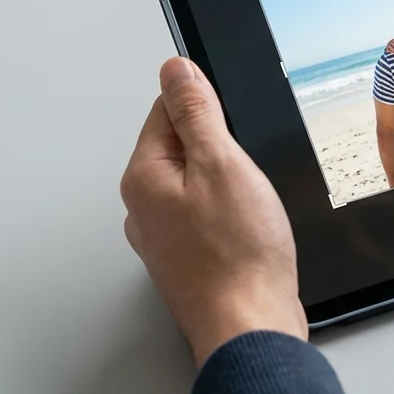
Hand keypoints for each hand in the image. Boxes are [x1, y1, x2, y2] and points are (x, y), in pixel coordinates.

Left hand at [121, 57, 306, 366]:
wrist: (250, 325)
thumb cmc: (238, 256)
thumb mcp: (222, 163)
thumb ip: (196, 111)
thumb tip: (175, 69)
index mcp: (144, 177)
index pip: (167, 110)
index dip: (209, 110)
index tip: (232, 128)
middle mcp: (144, 207)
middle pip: (184, 147)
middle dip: (222, 151)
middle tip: (245, 177)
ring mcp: (164, 237)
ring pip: (200, 184)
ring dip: (229, 186)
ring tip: (249, 210)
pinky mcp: (188, 258)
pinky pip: (208, 216)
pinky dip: (231, 215)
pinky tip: (249, 231)